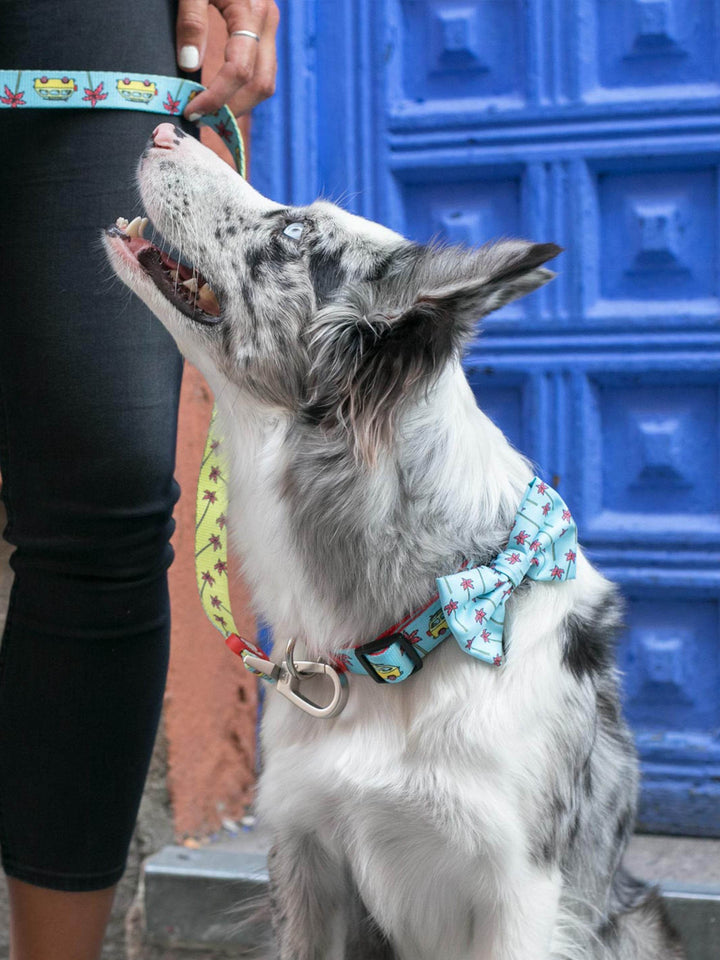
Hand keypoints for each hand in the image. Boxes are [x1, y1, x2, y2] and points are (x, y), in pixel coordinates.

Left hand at [176, 0, 278, 119]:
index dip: (216, 97)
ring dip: (240, 103)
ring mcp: (268, 28)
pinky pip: (261, 70)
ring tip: (210, 111)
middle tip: (202, 119)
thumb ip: (192, 21)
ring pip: (265, 81)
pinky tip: (220, 94)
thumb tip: (190, 65)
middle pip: (260, 84)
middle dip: (232, 109)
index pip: (239, 70)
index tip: (191, 111)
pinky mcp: (263, 31)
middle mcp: (266, 22)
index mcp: (251, 12)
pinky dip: (242, 89)